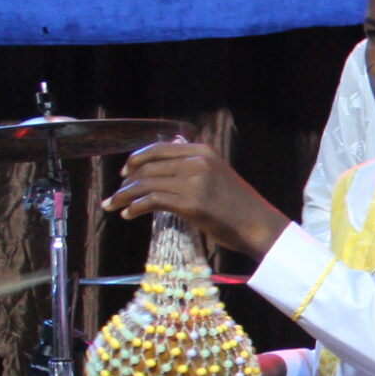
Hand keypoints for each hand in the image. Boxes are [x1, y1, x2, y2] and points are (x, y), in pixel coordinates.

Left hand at [102, 140, 289, 258]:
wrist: (259, 226)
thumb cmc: (238, 206)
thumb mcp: (217, 175)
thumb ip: (193, 167)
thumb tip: (160, 170)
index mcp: (203, 151)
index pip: (158, 149)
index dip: (136, 159)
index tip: (125, 173)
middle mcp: (197, 162)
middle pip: (148, 167)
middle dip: (126, 183)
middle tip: (115, 196)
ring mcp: (194, 182)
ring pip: (146, 184)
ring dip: (125, 196)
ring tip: (115, 206)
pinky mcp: (190, 204)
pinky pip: (152, 201)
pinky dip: (135, 207)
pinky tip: (129, 214)